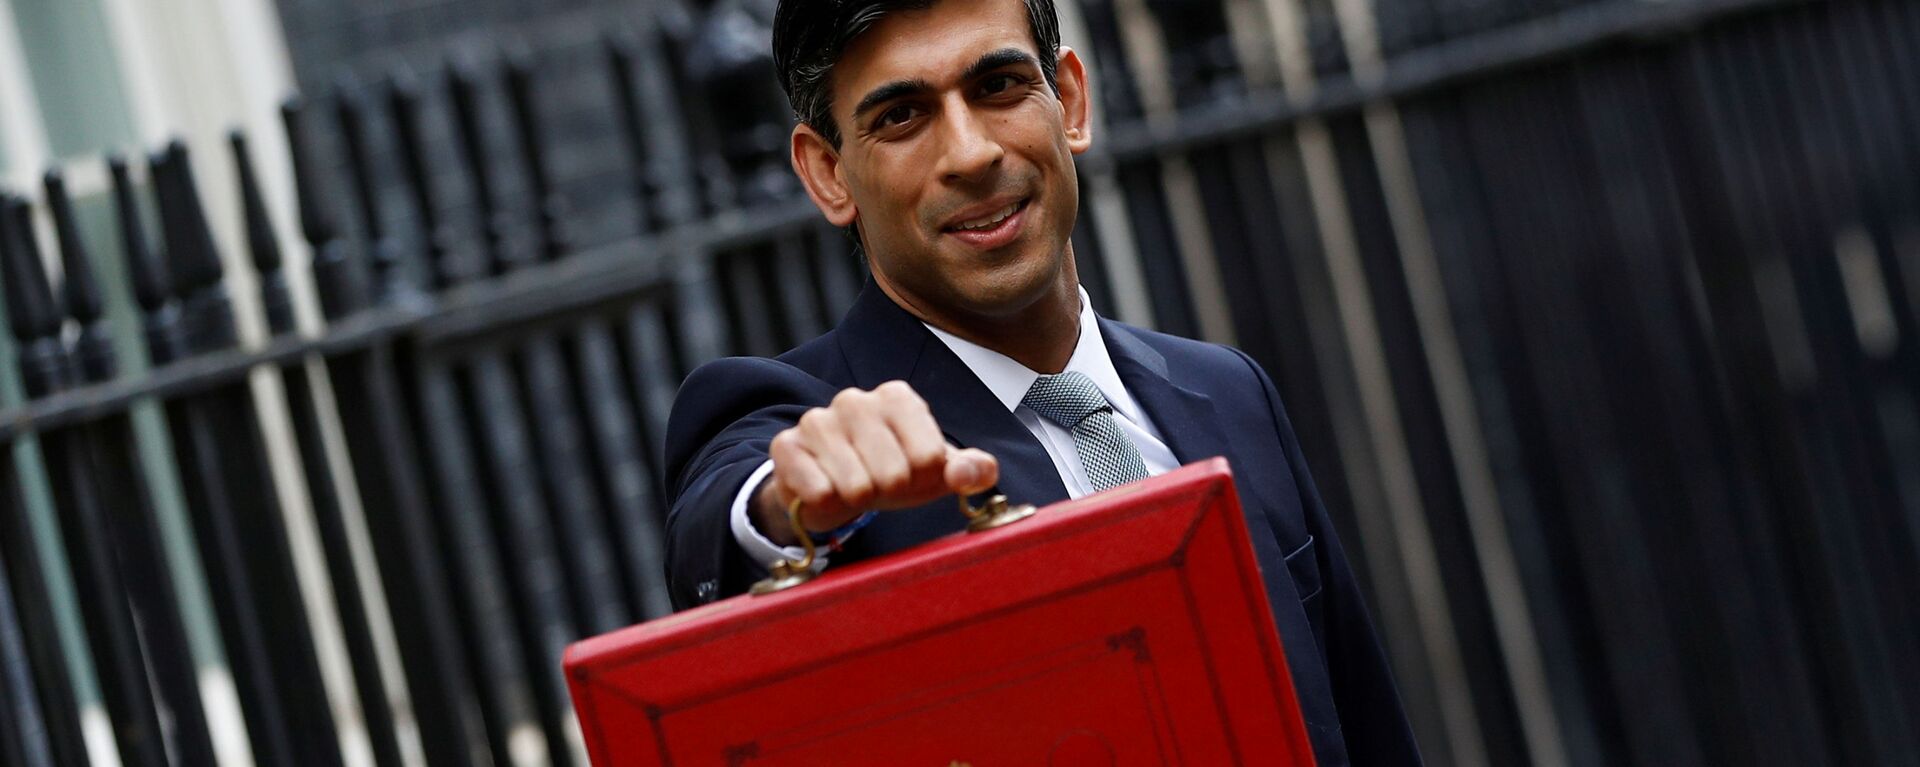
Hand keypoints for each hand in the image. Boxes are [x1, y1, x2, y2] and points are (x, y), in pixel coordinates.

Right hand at [754, 381, 998, 545]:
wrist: (830, 487)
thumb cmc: (890, 473)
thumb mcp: (936, 473)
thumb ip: (970, 471)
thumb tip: (972, 474)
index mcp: (897, 398)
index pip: (931, 457)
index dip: (925, 479)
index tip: (913, 474)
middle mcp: (855, 400)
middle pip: (894, 474)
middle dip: (891, 492)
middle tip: (879, 484)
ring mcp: (817, 420)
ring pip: (856, 486)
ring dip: (859, 499)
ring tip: (854, 486)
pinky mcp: (786, 446)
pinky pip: (818, 492)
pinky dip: (827, 503)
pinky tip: (825, 489)